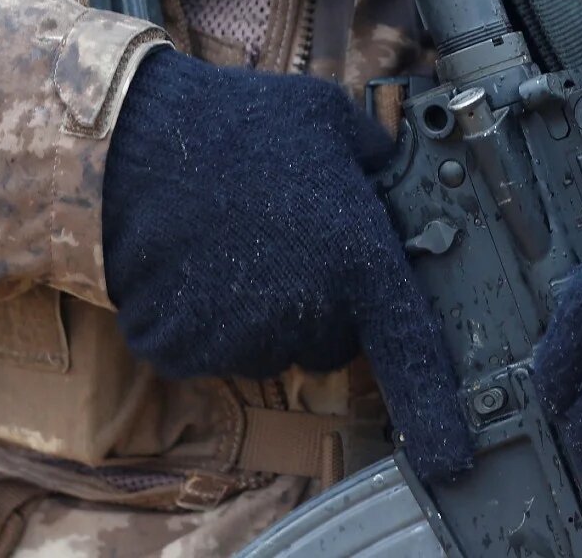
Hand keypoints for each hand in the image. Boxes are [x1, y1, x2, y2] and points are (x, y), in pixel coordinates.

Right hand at [101, 48, 471, 479]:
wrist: (129, 143)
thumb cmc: (238, 125)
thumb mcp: (331, 121)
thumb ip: (375, 162)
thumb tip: (391, 176)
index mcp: (359, 262)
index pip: (412, 355)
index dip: (436, 413)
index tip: (451, 459)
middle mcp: (308, 315)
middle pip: (332, 339)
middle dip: (319, 302)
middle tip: (285, 237)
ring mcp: (242, 341)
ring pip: (270, 344)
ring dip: (259, 308)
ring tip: (228, 238)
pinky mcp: (183, 352)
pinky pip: (210, 347)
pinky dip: (202, 318)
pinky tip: (189, 262)